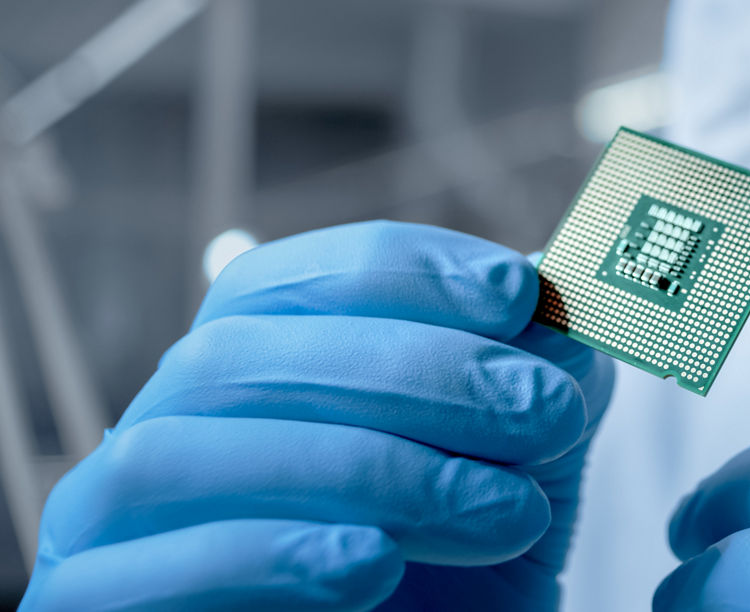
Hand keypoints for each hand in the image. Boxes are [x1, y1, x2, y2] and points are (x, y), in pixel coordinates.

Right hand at [20, 221, 612, 610]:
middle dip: (420, 371)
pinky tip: (374, 564)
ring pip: (198, 445)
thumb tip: (555, 294)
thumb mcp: (511, 468)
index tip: (520, 290)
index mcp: (253, 356)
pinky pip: (154, 562)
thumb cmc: (451, 576)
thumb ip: (531, 376)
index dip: (418, 271)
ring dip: (370, 466)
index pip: (308, 274)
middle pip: (254, 348)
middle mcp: (170, 413)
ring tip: (504, 512)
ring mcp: (111, 506)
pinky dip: (272, 550)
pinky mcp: (93, 598)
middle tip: (545, 410)